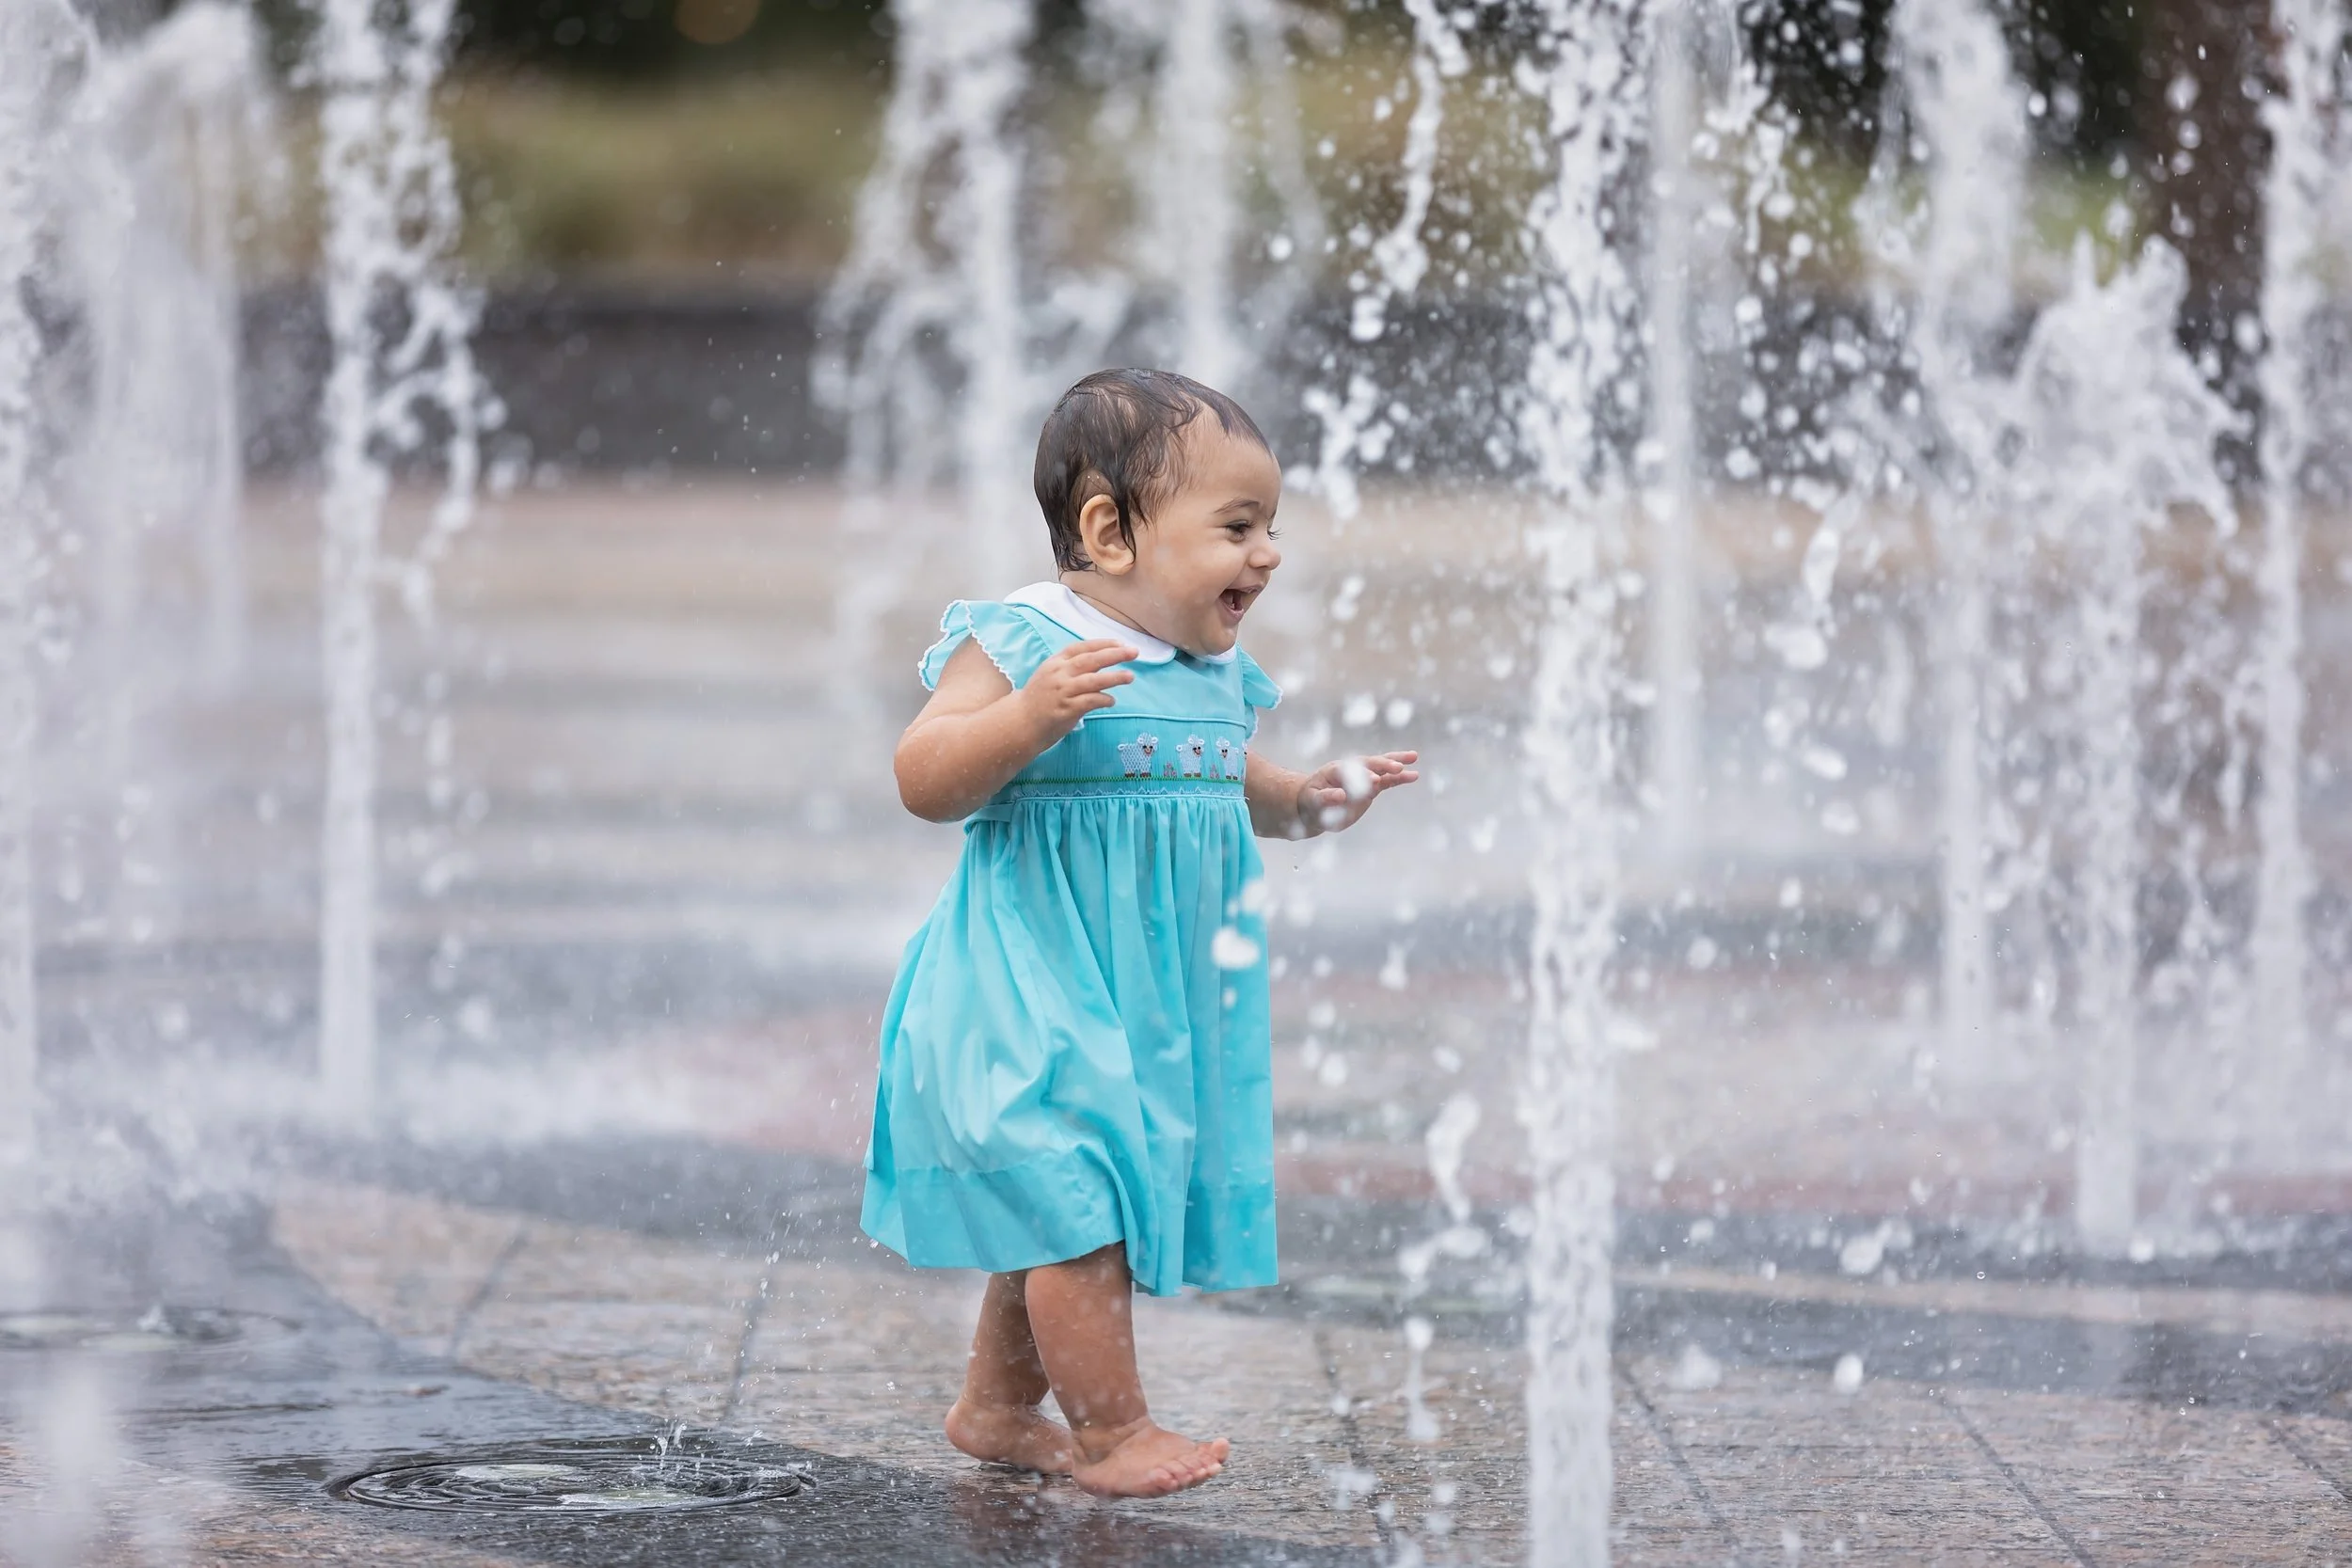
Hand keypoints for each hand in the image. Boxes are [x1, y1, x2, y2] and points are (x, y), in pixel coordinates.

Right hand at [1019, 638, 1136, 739]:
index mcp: (1055, 663)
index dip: (1101, 644)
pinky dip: (1103, 699)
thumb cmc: (1040, 698)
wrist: (1020, 722)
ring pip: (1092, 680)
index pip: (1081, 648)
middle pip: (1090, 660)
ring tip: (1130, 676)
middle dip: (1114, 655)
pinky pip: (1089, 701)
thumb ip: (1071, 668)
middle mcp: (1058, 674)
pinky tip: (1112, 701)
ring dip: (1114, 677)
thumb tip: (1102, 662)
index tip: (1120, 643)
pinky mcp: (1065, 709)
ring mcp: (1061, 692)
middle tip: (1134, 652)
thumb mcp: (1051, 675)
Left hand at [1296, 751, 1418, 834]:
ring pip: (1381, 766)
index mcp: (1335, 771)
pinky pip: (1387, 780)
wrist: (1314, 805)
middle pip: (1369, 763)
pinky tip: (1414, 775)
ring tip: (1414, 758)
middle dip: (1383, 765)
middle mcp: (1351, 769)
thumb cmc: (1311, 802)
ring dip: (1396, 763)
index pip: (1352, 770)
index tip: (1374, 781)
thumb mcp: (1313, 801)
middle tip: (1397, 769)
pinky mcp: (1371, 786)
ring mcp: (1362, 776)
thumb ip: (1326, 798)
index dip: (1363, 775)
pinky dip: (1399, 777)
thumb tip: (1341, 796)